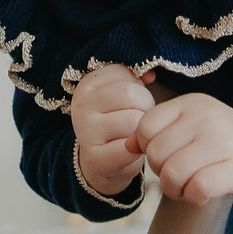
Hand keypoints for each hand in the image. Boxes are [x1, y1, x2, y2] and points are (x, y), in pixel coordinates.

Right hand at [68, 65, 153, 198]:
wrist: (100, 161)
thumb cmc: (116, 120)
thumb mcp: (121, 93)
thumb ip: (136, 78)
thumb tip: (150, 75)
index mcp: (88, 83)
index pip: (125, 72)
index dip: (139, 87)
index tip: (132, 101)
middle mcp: (82, 105)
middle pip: (132, 94)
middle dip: (146, 106)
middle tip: (140, 118)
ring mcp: (86, 131)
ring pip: (134, 120)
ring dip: (142, 129)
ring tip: (135, 133)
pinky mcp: (95, 157)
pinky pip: (130, 147)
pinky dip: (137, 149)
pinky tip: (131, 149)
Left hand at [132, 93, 232, 204]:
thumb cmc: (226, 140)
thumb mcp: (194, 123)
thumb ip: (161, 131)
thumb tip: (126, 145)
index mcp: (190, 103)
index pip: (144, 127)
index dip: (147, 149)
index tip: (165, 157)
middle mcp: (204, 118)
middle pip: (155, 154)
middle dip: (160, 173)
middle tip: (178, 177)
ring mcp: (221, 142)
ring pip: (172, 174)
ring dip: (175, 189)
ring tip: (188, 187)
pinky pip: (196, 189)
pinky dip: (193, 197)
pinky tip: (203, 193)